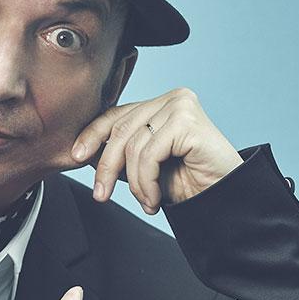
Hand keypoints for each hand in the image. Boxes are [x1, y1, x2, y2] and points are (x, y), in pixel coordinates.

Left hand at [60, 87, 243, 212]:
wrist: (223, 198)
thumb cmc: (188, 182)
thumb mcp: (145, 165)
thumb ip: (122, 153)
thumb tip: (83, 151)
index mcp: (161, 104)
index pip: (117, 114)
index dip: (92, 134)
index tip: (75, 156)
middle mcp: (172, 98)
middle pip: (121, 130)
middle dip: (106, 167)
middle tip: (101, 195)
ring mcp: (181, 105)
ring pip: (133, 146)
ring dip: (134, 183)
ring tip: (145, 202)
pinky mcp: (187, 120)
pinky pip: (149, 154)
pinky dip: (145, 182)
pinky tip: (154, 199)